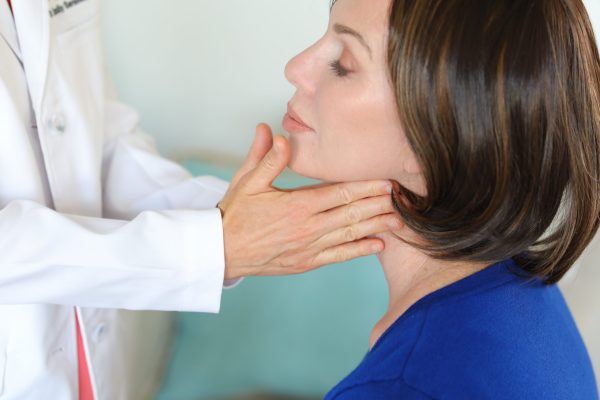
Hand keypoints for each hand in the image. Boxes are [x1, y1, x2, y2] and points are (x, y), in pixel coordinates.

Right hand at [219, 123, 402, 279]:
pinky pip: (338, 256)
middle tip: (403, 198)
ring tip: (399, 220)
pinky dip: (359, 251)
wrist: (221, 251)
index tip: (387, 181)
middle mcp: (308, 227)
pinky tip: (378, 245)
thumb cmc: (235, 214)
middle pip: (352, 214)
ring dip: (376, 226)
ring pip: (350, 235)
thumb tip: (273, 131)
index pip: (340, 193)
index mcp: (296, 205)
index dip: (366, 187)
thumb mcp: (246, 181)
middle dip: (379, 205)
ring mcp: (309, 247)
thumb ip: (265, 158)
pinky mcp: (307, 262)